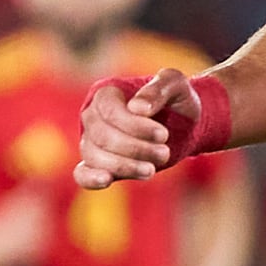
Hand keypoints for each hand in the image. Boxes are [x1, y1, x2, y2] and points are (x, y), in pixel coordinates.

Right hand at [75, 68, 192, 188]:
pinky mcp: (99, 164)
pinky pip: (82, 174)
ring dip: (124, 166)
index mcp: (107, 93)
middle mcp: (93, 116)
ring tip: (151, 170)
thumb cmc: (176, 100)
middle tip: (164, 153)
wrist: (184, 125)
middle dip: (134, 148)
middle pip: (101, 136)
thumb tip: (136, 108)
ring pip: (94, 156)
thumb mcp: (176, 85)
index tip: (163, 135)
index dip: (134, 125)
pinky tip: (107, 180)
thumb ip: (158, 89)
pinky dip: (91, 178)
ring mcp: (92, 141)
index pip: (109, 110)